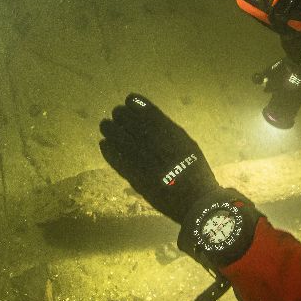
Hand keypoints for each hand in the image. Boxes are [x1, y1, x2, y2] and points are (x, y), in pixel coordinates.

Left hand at [99, 94, 218, 221]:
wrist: (194, 198)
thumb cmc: (195, 169)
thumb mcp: (185, 142)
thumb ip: (167, 130)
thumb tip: (150, 120)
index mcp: (165, 127)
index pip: (140, 106)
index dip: (132, 102)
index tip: (129, 103)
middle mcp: (149, 137)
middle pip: (123, 116)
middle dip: (119, 115)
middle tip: (116, 117)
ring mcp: (138, 154)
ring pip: (113, 133)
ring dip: (109, 128)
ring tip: (107, 128)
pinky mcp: (130, 172)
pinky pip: (111, 155)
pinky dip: (106, 148)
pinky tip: (105, 144)